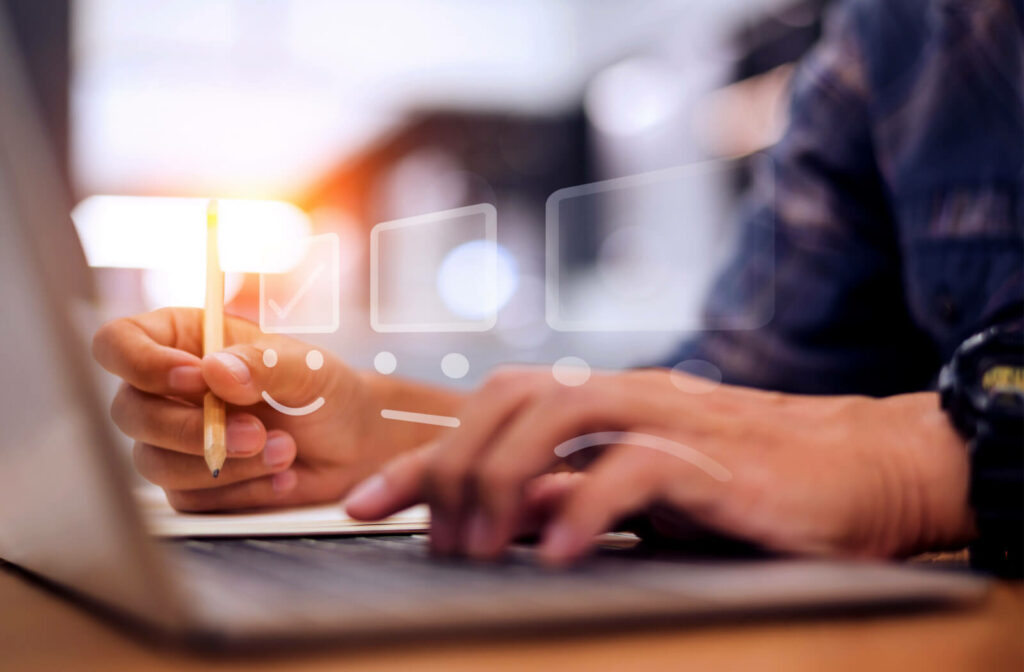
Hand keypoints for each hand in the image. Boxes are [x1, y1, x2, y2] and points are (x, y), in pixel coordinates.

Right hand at [93, 308, 412, 510]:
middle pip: (129, 412)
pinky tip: (280, 476)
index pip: (118, 344)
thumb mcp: (305, 367)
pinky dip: (239, 490)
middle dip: (192, 429)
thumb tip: (213, 372)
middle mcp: (165, 391)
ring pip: (156, 462)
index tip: (196, 380)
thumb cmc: (324, 389)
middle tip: (257, 432)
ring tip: (285, 452)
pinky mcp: (191, 484)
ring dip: (223, 464)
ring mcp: (173, 439)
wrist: (352, 442)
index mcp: (181, 341)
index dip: (142, 364)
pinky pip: (190, 498)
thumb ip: (263, 363)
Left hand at [346, 367, 974, 564]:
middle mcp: (630, 398)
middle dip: (445, 464)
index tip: (364, 508)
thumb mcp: (652, 495)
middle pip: (509, 398)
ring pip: (559, 412)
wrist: (871, 466)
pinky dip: (585, 507)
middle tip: (420, 538)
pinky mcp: (717, 460)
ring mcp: (672, 420)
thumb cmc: (757, 486)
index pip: (494, 408)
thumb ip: (581, 497)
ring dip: (500, 478)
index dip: (422, 455)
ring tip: (477, 549)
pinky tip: (560, 556)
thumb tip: (507, 524)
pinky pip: (636, 468)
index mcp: (609, 405)